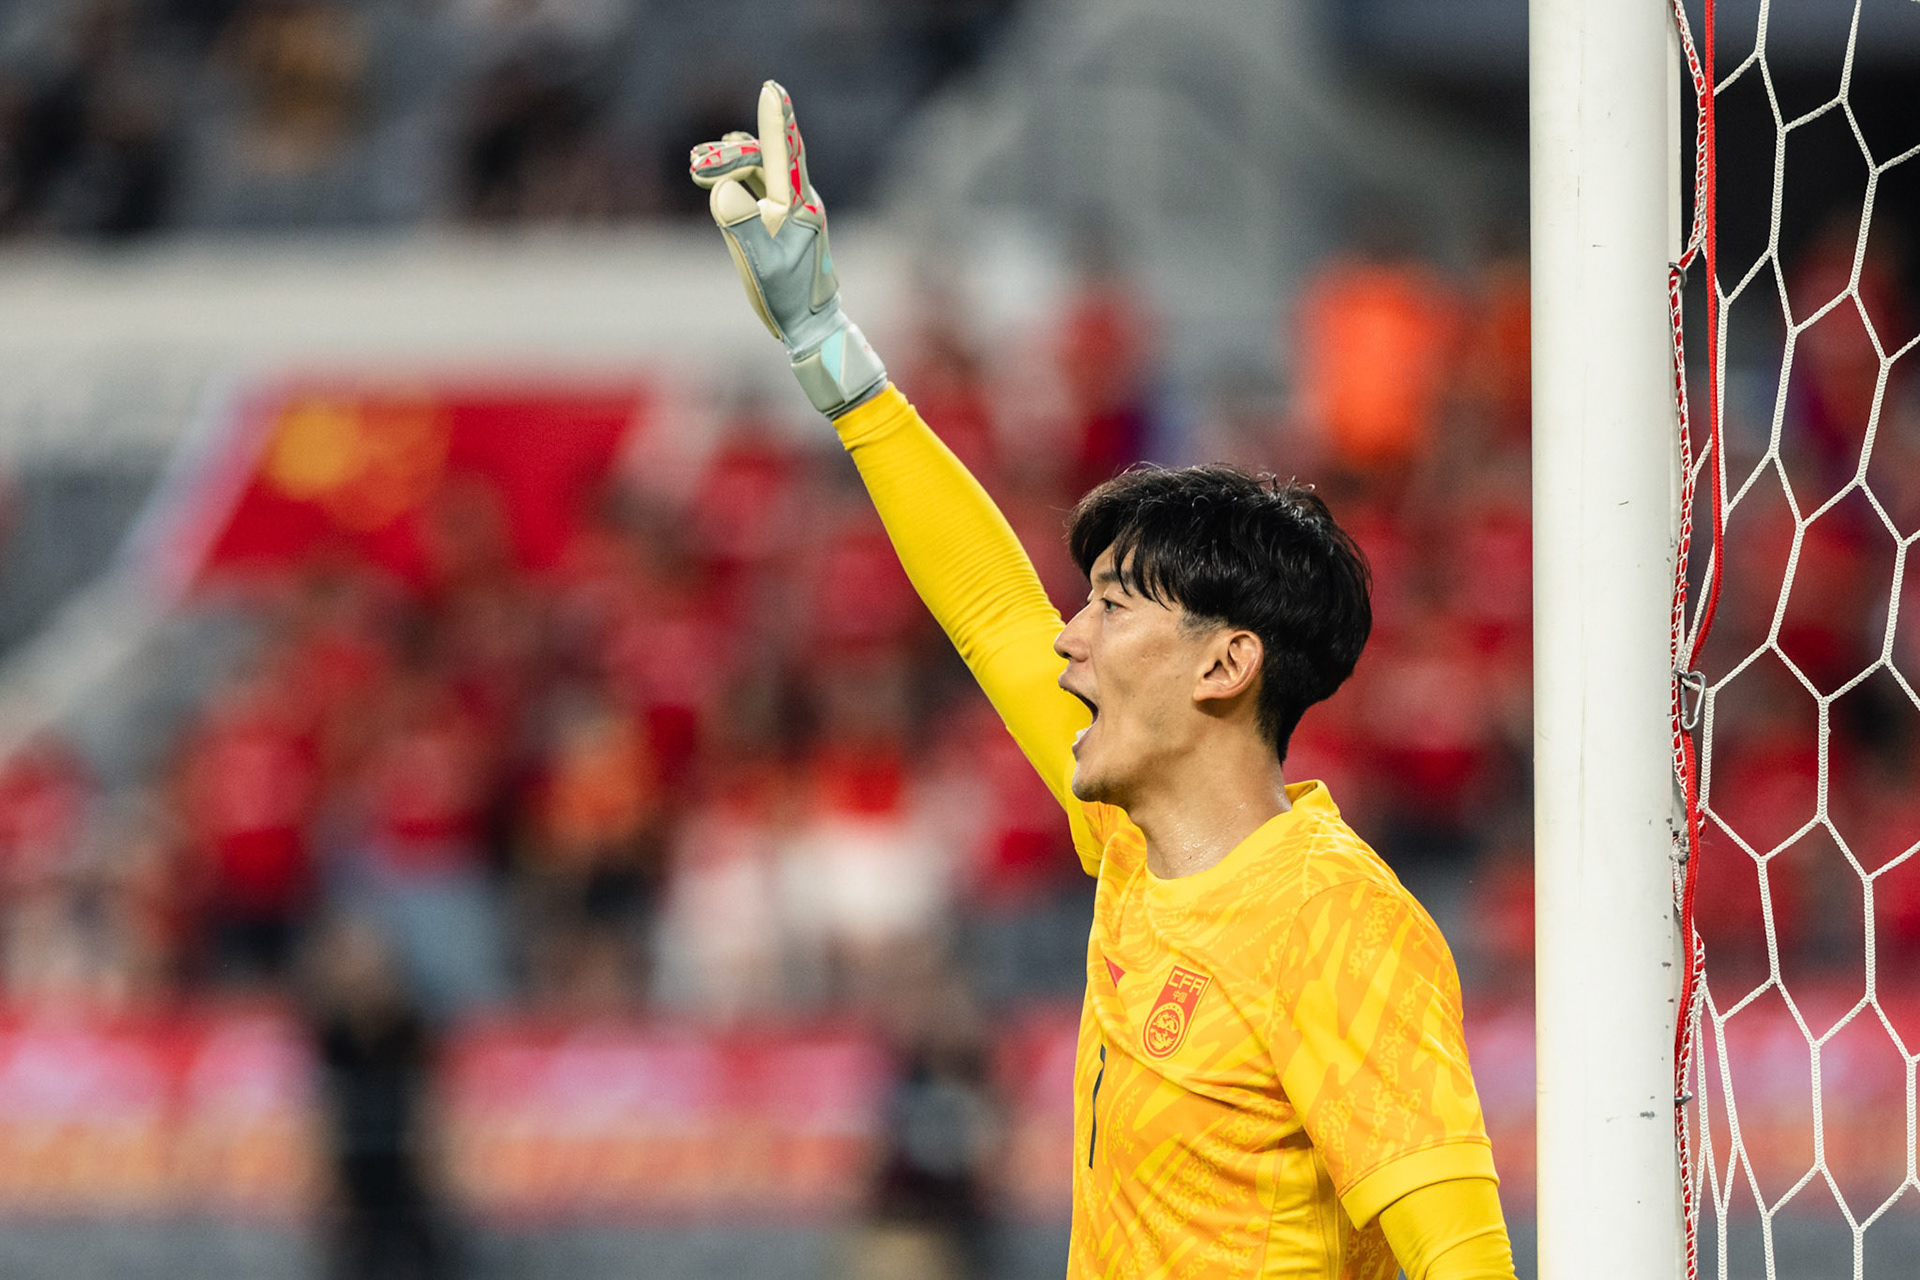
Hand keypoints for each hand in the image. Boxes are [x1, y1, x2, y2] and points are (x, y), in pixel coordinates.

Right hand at [690, 81, 887, 416]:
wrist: (809, 324)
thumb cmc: (789, 297)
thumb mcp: (762, 264)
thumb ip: (741, 224)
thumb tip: (721, 191)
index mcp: (799, 206)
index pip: (785, 154)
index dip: (777, 120)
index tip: (772, 90)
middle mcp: (796, 200)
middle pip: (765, 157)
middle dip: (731, 154)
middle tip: (697, 165)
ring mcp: (786, 210)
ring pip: (759, 169)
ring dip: (731, 161)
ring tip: (700, 164)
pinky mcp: (775, 221)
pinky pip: (756, 186)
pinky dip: (734, 176)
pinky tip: (715, 175)